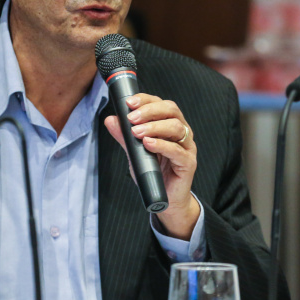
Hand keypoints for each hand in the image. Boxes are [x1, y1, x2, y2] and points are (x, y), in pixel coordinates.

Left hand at [104, 93, 199, 239]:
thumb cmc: (153, 173)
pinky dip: (161, 144)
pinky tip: (148, 144)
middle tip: (131, 118)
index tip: (129, 103)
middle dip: (149, 111)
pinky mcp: (188, 163)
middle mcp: (181, 132)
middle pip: (171, 110)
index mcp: (170, 125)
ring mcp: (187, 147)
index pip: (161, 104)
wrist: (165, 199)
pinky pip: (177, 150)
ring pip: (176, 127)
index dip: (146, 100)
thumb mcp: (135, 153)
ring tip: (137, 132)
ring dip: (154, 127)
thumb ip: (125, 137)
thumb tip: (111, 120)